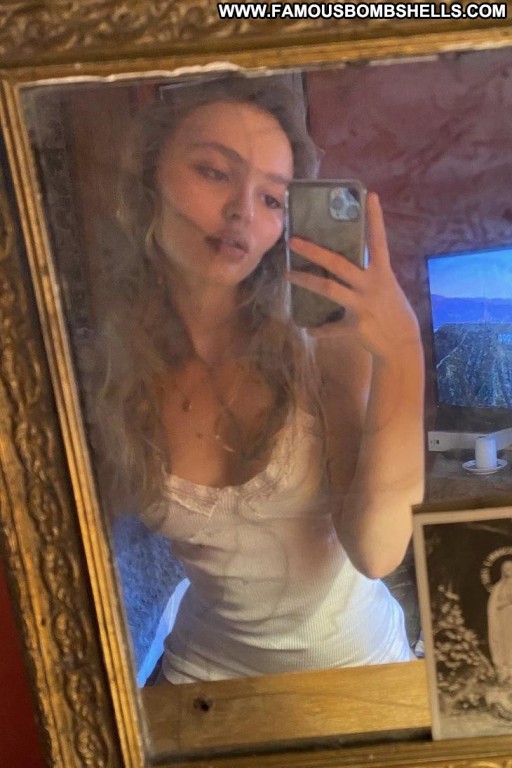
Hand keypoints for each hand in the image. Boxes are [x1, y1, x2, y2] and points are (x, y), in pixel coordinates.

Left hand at [286, 192, 419, 359]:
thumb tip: (347, 264)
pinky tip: (308, 329)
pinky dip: (319, 329)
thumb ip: (369, 275)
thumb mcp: (387, 287)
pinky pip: (331, 327)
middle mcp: (371, 285)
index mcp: (382, 273)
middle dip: (314, 251)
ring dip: (305, 281)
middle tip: (293, 241)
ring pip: (328, 289)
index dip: (375, 218)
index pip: (379, 240)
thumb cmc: (393, 312)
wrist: (402, 344)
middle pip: (338, 263)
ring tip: (288, 274)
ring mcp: (362, 305)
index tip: (371, 196)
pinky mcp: (355, 326)